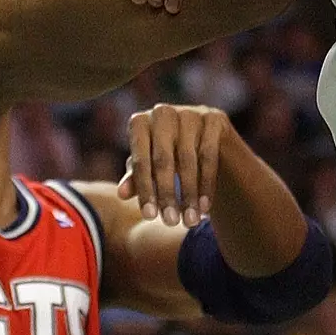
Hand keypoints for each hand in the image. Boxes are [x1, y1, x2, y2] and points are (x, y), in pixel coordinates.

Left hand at [118, 103, 233, 226]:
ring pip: (187, 159)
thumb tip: (121, 194)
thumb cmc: (171, 161)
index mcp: (140, 123)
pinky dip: (206, 184)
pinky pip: (209, 155)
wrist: (210, 149)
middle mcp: (163, 113)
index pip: (139, 159)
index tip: (150, 217)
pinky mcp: (214, 118)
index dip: (144, 189)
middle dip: (166, 194)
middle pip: (162, 159)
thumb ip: (137, 179)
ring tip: (190, 220)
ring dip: (189, 194)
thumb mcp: (151, 171)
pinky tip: (206, 207)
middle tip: (171, 222)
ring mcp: (190, 112)